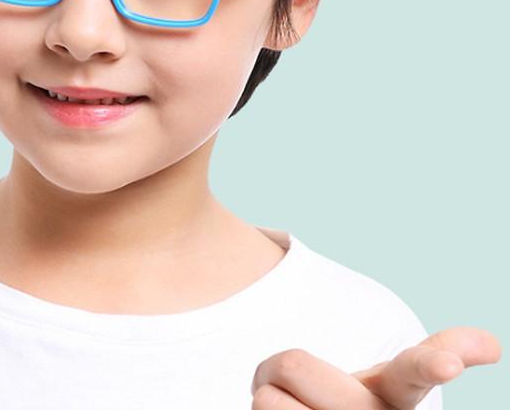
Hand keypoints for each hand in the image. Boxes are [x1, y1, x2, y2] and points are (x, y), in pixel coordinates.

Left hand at [250, 326, 501, 408]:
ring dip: (264, 396)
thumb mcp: (383, 380)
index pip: (414, 371)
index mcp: (394, 397)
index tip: (446, 364)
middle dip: (279, 367)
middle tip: (297, 385)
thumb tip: (492, 346)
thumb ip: (429, 355)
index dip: (436, 361)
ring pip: (264, 396)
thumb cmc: (352, 404)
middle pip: (289, 362)